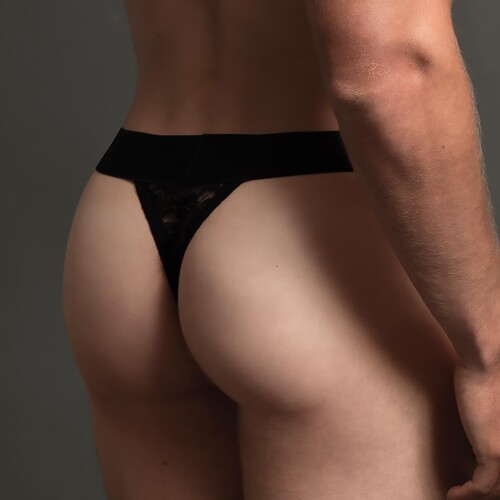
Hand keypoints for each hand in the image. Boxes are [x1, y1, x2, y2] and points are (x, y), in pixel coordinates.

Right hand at [447, 359, 499, 498]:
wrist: (488, 360)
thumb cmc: (491, 370)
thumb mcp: (495, 401)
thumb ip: (492, 419)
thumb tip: (481, 422)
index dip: (498, 482)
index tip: (477, 480)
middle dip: (490, 492)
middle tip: (469, 491)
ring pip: (496, 489)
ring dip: (476, 496)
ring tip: (458, 495)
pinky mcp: (494, 453)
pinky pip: (481, 486)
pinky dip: (466, 494)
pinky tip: (452, 494)